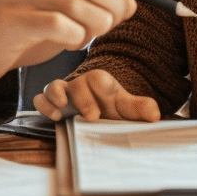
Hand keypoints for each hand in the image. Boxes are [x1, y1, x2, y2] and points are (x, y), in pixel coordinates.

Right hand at [0, 0, 153, 85]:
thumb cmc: (21, 22)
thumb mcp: (56, 4)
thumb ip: (92, 0)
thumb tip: (132, 2)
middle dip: (113, 6)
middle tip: (112, 22)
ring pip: (78, 5)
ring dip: (95, 26)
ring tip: (86, 35)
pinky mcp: (10, 18)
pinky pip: (60, 25)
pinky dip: (75, 37)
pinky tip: (69, 41)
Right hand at [35, 71, 160, 121]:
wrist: (98, 107)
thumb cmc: (111, 106)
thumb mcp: (126, 107)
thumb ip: (139, 107)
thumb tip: (154, 113)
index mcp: (99, 82)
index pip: (98, 79)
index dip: (102, 87)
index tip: (107, 98)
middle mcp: (80, 85)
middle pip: (78, 85)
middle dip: (83, 99)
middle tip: (92, 116)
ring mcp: (64, 93)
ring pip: (54, 87)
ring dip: (56, 96)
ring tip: (62, 110)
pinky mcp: (52, 102)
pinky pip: (41, 99)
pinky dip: (44, 105)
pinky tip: (53, 116)